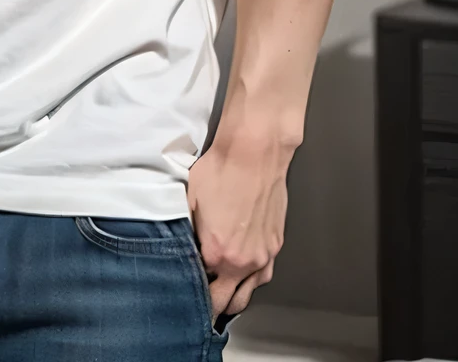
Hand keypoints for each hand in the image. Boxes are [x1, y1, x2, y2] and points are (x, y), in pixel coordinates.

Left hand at [187, 130, 288, 319]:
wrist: (253, 153)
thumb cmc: (221, 171)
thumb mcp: (189, 202)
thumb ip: (186, 235)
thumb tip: (182, 250)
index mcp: (219, 255)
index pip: (204, 291)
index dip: (193, 293)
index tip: (185, 294)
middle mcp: (244, 262)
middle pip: (228, 301)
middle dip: (213, 305)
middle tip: (201, 304)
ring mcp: (264, 255)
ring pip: (249, 293)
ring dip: (234, 297)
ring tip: (222, 295)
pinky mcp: (275, 244)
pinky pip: (263, 275)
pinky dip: (252, 281)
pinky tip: (243, 275)